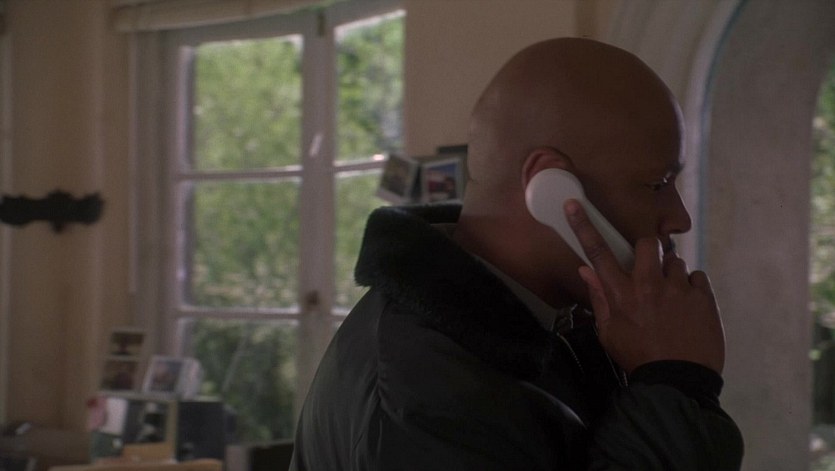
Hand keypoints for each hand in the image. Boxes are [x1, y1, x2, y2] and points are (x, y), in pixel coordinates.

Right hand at [563, 199, 724, 374]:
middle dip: (648, 250)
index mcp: (621, 294)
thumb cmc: (638, 358)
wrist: (678, 382)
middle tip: (650, 270)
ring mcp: (679, 288)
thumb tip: (586, 271)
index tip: (574, 204)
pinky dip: (693, 289)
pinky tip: (688, 308)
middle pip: (648, 243)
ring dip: (671, 276)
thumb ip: (599, 299)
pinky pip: (698, 278)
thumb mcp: (610, 334)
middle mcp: (649, 284)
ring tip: (672, 300)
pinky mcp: (704, 297)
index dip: (584, 226)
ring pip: (675, 262)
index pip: (598, 253)